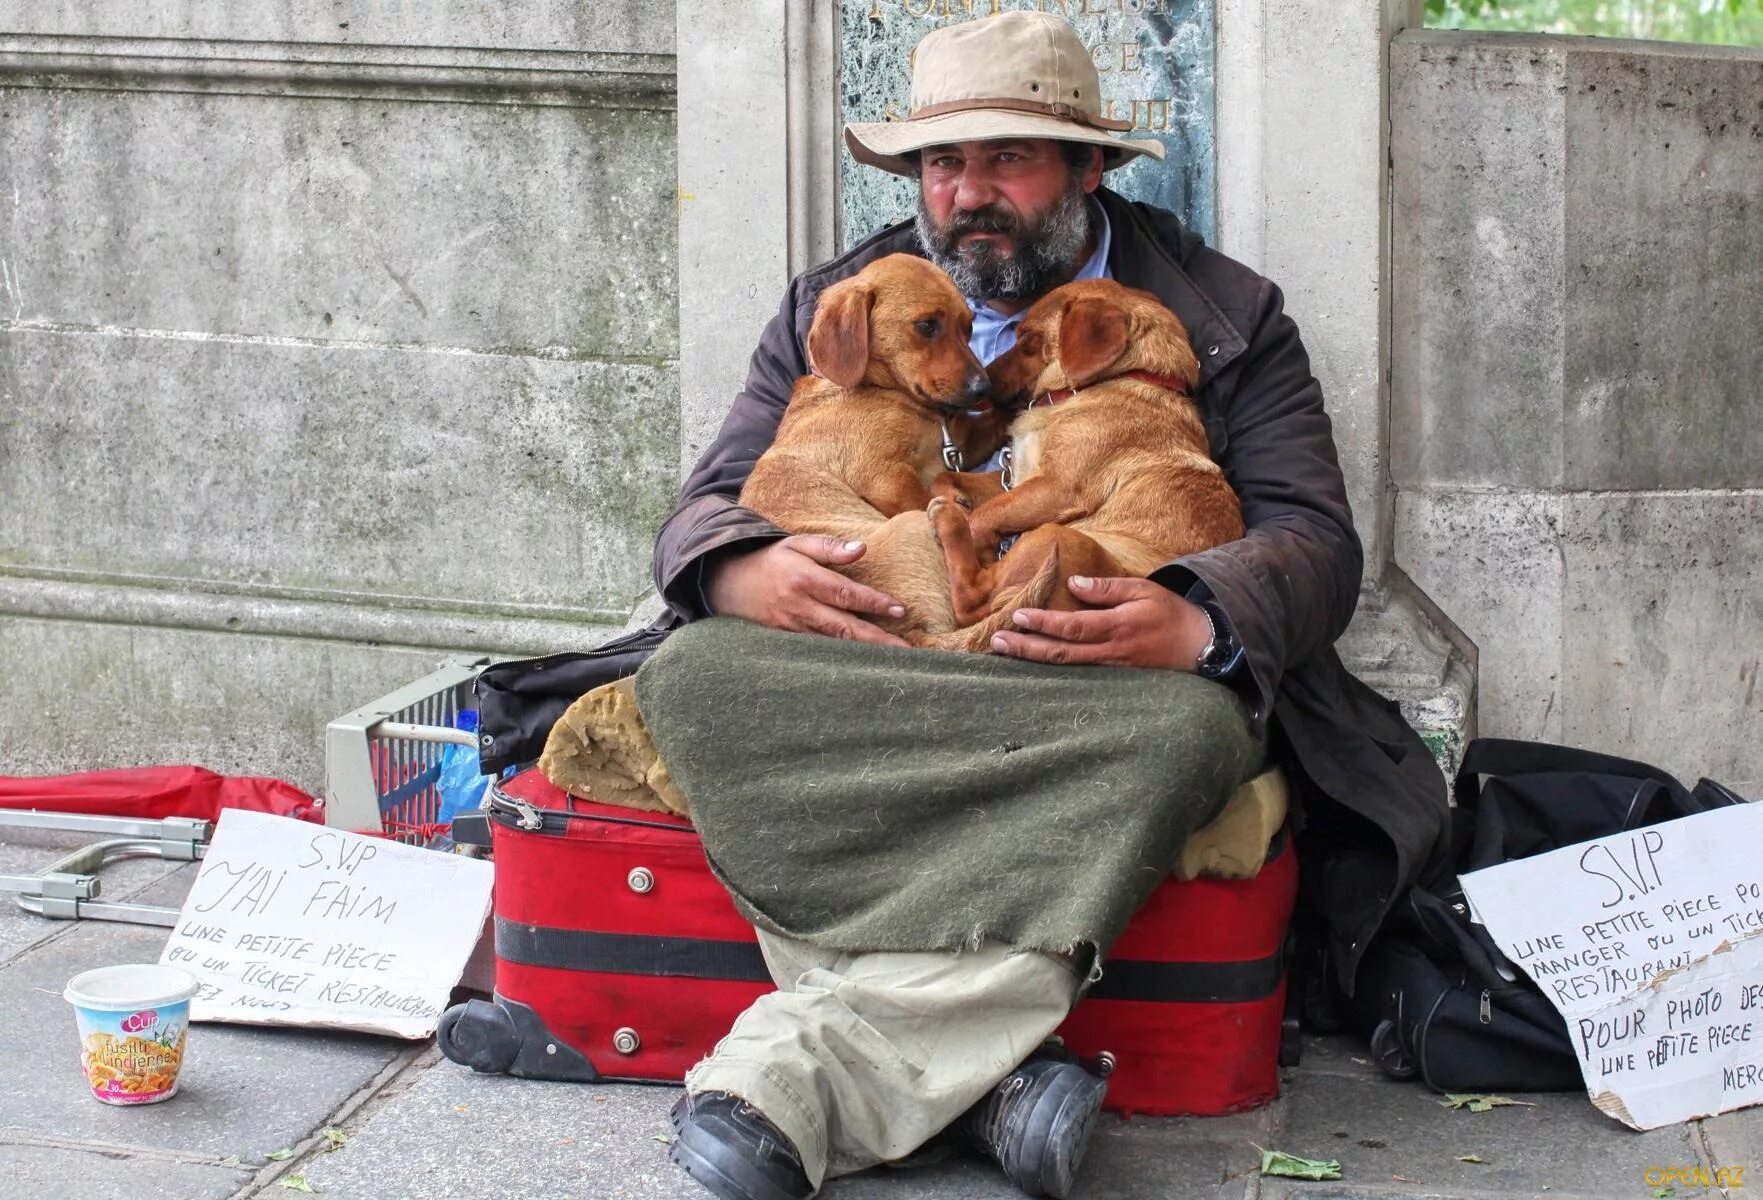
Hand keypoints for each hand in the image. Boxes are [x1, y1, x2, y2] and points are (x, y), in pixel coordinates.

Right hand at [704, 535, 909, 647]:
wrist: (728, 583)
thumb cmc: (771, 560)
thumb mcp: (797, 544)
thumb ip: (830, 547)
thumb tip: (863, 548)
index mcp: (806, 580)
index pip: (846, 593)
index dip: (874, 603)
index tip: (900, 610)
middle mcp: (800, 607)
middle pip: (845, 627)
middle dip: (877, 640)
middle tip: (906, 652)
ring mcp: (792, 629)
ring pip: (833, 646)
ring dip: (862, 655)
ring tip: (891, 664)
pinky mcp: (786, 643)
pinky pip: (817, 654)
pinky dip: (840, 662)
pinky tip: (861, 669)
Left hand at [989, 575, 1211, 669]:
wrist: (1199, 646)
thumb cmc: (1170, 613)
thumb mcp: (1143, 590)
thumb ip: (1107, 589)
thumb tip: (1073, 584)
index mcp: (1117, 626)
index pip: (1073, 627)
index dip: (1044, 623)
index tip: (1017, 616)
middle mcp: (1110, 651)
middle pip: (1061, 653)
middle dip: (1026, 647)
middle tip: (996, 641)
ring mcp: (1110, 668)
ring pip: (1065, 667)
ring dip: (1033, 659)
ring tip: (1005, 651)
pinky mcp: (1112, 677)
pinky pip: (1077, 673)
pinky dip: (1052, 669)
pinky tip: (1032, 663)